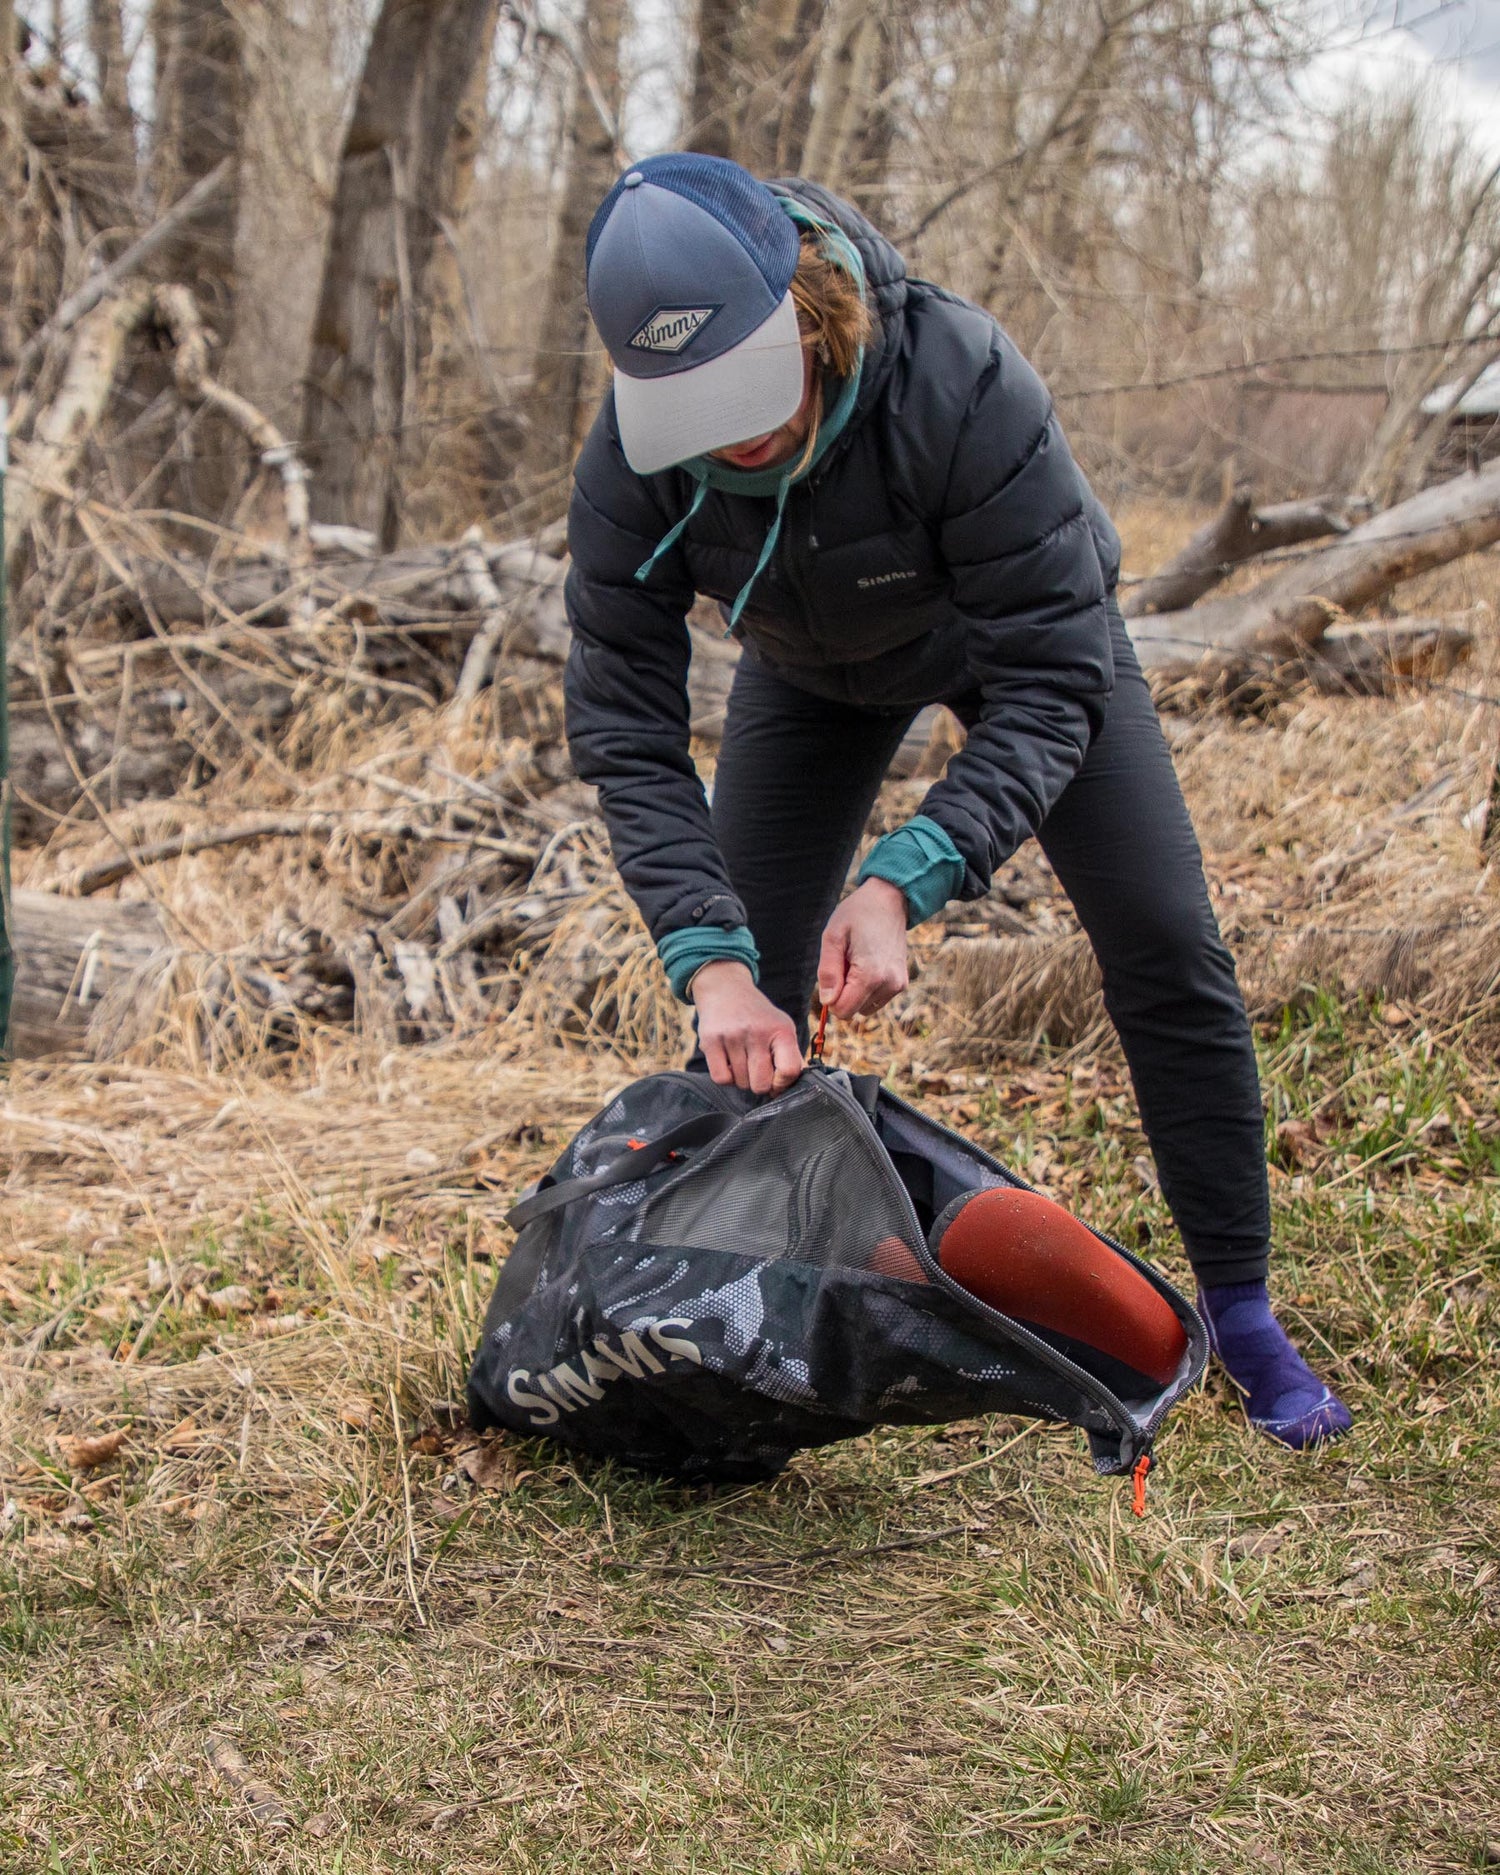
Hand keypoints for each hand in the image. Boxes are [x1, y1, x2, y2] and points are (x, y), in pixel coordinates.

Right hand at [690, 962, 802, 1093]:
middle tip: (756, 1069)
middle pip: (762, 1084)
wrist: (725, 989)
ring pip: (741, 1083)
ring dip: (742, 1078)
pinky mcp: (711, 1040)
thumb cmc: (758, 1017)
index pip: (789, 1071)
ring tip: (741, 1058)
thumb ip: (789, 1057)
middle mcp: (757, 1032)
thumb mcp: (781, 1027)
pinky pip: (721, 1079)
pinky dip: (726, 1077)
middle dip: (759, 1083)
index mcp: (781, 1030)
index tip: (776, 1080)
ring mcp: (733, 1036)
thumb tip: (786, 1090)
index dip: (783, 1084)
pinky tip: (728, 1062)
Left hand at [817, 878, 908, 1018]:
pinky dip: (867, 988)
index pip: (843, 1011)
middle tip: (846, 962)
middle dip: (843, 992)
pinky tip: (868, 963)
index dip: (831, 996)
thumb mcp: (833, 937)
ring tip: (857, 961)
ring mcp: (898, 985)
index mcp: (871, 975)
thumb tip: (827, 1002)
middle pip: (853, 1011)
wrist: (889, 901)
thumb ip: (828, 972)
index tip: (833, 972)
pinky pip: (875, 1000)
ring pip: (864, 1008)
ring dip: (855, 991)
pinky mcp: (901, 984)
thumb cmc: (857, 915)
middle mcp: (889, 984)